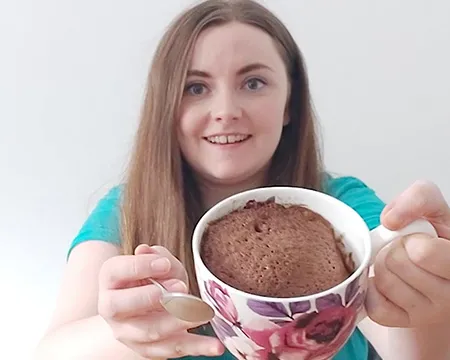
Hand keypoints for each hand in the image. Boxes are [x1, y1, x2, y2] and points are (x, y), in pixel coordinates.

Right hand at [98, 244, 223, 358]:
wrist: (147, 308)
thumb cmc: (153, 278)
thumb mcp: (157, 262)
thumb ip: (156, 256)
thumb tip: (146, 251)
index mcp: (111, 280)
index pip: (115, 271)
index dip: (138, 267)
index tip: (165, 264)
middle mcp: (112, 308)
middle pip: (121, 306)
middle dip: (151, 297)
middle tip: (180, 287)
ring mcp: (129, 332)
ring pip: (150, 330)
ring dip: (178, 321)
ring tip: (203, 313)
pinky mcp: (149, 349)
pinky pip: (173, 349)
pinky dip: (197, 347)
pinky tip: (216, 347)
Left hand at [366, 180, 449, 326]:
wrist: (429, 273)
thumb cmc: (429, 237)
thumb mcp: (432, 210)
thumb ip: (419, 198)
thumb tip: (391, 220)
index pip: (423, 252)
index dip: (407, 237)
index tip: (406, 233)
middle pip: (396, 261)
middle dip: (391, 249)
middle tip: (402, 250)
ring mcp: (432, 312)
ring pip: (384, 279)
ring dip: (382, 268)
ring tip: (396, 267)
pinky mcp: (407, 324)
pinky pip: (373, 304)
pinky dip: (372, 291)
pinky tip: (387, 287)